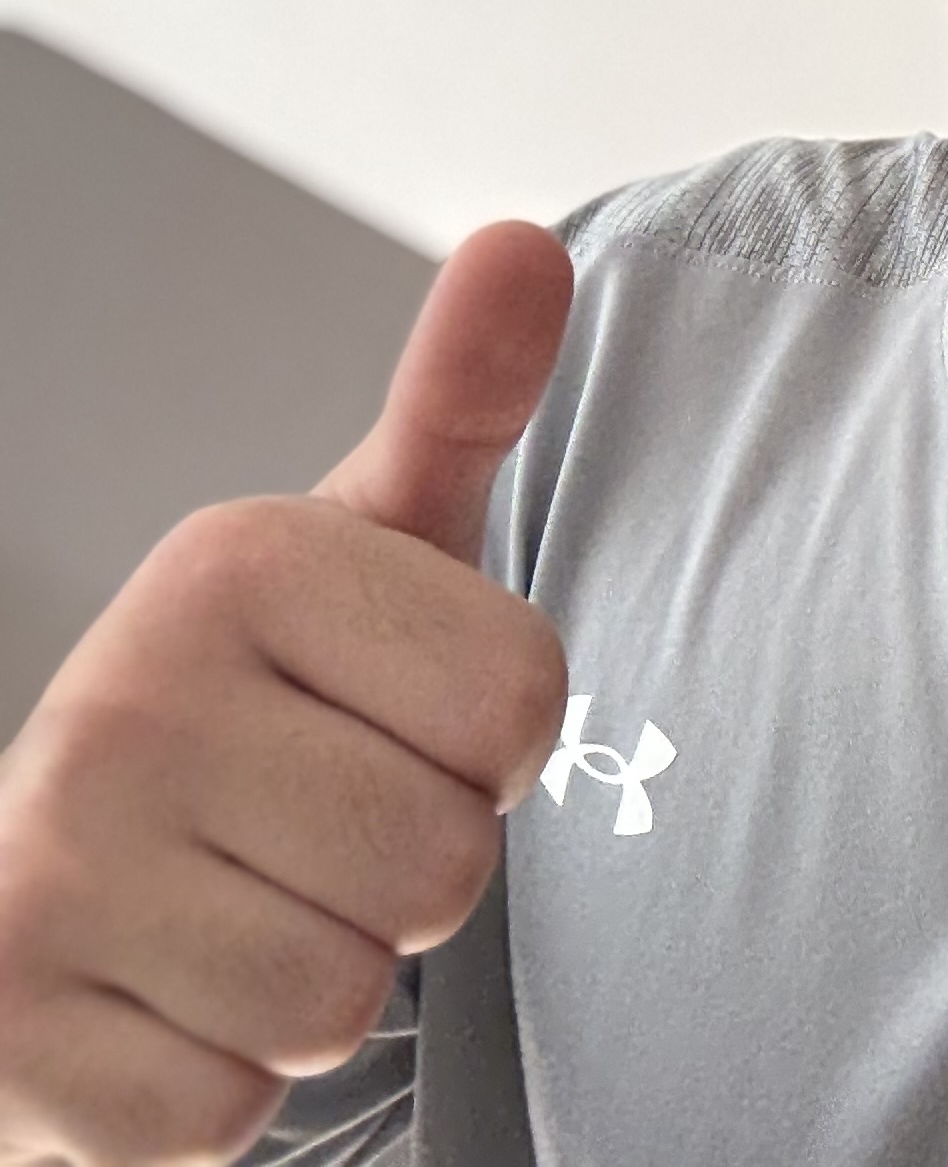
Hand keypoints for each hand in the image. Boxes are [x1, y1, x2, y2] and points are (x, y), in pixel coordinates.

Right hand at [0, 221, 572, 1166]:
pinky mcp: (13, 1038)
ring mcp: (53, 867)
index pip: (525, 702)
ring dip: (316, 982)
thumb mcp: (368, 547)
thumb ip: (460, 399)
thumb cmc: (255, 712)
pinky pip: (238, 1115)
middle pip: (446, 861)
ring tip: (234, 909)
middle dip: (404, 874)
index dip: (486, 747)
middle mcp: (125, 693)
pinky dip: (222, 1084)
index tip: (387, 722)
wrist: (41, 886)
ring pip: (346, 997)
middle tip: (303, 831)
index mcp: (235, 559)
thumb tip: (524, 239)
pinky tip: (162, 1002)